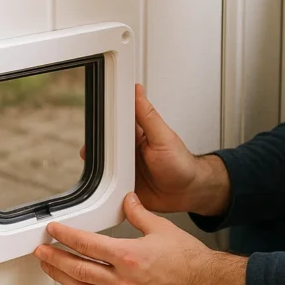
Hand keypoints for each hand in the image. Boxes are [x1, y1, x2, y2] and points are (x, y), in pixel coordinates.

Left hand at [33, 192, 249, 284]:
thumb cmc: (190, 260)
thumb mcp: (162, 228)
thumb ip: (139, 213)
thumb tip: (128, 200)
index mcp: (129, 256)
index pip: (87, 244)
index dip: (66, 236)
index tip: (54, 231)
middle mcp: (124, 281)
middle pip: (78, 269)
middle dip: (55, 259)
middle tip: (41, 252)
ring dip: (63, 278)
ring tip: (50, 269)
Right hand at [81, 83, 198, 213]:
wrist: (187, 193)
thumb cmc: (181, 163)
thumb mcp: (163, 137)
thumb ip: (148, 115)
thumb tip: (137, 90)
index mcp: (137, 133)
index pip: (115, 120)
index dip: (104, 120)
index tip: (97, 121)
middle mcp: (128, 150)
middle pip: (103, 144)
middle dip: (97, 148)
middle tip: (101, 152)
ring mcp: (124, 169)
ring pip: (102, 166)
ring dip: (100, 169)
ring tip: (108, 171)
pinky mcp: (122, 186)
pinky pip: (107, 186)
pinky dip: (104, 187)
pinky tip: (108, 187)